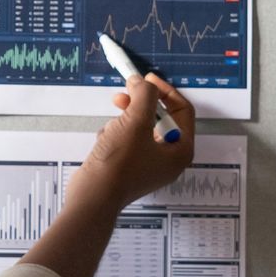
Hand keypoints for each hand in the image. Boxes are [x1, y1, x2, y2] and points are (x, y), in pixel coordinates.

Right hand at [69, 73, 195, 213]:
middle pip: (160, 118)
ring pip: (140, 128)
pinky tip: (105, 141)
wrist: (93, 197)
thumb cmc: (119, 164)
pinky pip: (127, 140)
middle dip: (140, 105)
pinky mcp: (130, 168)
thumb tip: (142, 82)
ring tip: (111, 128)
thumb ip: (144, 95)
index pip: (182, 111)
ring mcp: (149, 165)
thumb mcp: (135, 121)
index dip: (165, 91)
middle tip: (123, 94)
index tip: (147, 79)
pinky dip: (115, 135)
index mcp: (180, 150)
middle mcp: (169, 159)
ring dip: (124, 121)